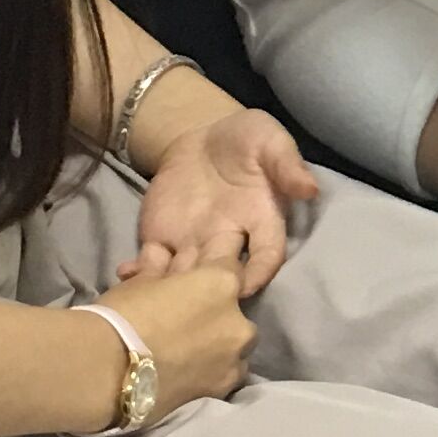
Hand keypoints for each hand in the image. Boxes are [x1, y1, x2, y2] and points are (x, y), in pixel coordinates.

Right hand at [89, 264, 255, 421]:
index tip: (191, 279)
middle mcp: (240, 321)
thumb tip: (161, 255)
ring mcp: (234, 359)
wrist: (104, 373)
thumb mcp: (141, 282)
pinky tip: (188, 372)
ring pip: (236, 344)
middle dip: (216, 311)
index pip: (229, 266)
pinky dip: (212, 370)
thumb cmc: (122, 316)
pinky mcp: (222, 390)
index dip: (208, 271)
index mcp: (222, 284)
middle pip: (236, 309)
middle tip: (183, 319)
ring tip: (185, 350)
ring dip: (219, 342)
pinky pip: (226, 373)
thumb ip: (162, 269)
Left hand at [121, 108, 319, 297]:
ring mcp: (193, 244)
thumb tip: (311, 189)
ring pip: (183, 278)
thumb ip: (287, 163)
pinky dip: (138, 275)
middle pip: (221, 276)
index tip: (245, 287)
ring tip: (155, 293)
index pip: (266, 256)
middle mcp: (228, 241)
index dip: (258, 273)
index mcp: (261, 221)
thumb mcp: (270, 139)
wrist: (202, 137)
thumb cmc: (245, 139)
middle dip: (208, 292)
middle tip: (192, 300)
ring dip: (170, 291)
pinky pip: (150, 264)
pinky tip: (127, 274)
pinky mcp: (162, 239)